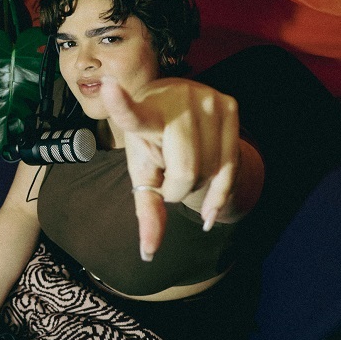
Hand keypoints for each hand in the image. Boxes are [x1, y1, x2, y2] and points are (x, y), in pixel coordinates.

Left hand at [100, 76, 239, 260]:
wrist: (180, 108)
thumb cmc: (153, 143)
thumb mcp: (143, 171)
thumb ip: (147, 209)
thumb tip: (149, 254)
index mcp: (145, 113)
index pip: (130, 115)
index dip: (119, 104)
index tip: (108, 85)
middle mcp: (177, 101)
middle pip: (186, 171)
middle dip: (177, 188)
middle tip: (168, 178)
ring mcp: (206, 100)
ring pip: (211, 171)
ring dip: (199, 184)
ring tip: (185, 167)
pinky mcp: (230, 104)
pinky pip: (232, 165)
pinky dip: (220, 192)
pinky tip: (210, 208)